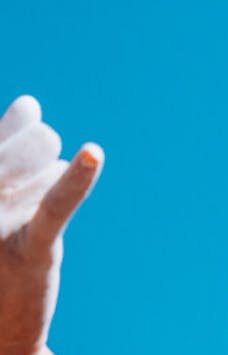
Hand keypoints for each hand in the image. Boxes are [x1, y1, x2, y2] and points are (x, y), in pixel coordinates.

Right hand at [0, 96, 102, 354]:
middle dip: (37, 149)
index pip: (5, 133)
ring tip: (29, 207)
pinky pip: (53, 206)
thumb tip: (31, 105)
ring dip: (51, 181)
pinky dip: (74, 182)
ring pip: (45, 167)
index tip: (24, 133)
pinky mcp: (27, 250)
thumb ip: (6, 145)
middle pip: (28, 144)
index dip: (16, 132)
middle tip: (33, 175)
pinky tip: (91, 155)